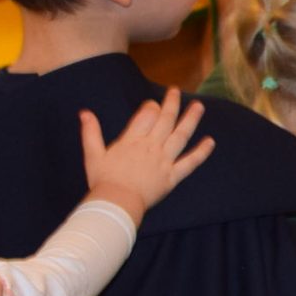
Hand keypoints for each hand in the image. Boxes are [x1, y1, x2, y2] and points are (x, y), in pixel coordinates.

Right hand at [79, 91, 215, 226]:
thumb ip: (90, 132)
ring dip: (191, 119)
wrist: (115, 204)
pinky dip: (201, 152)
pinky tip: (210, 142)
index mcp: (132, 140)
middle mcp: (151, 147)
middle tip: (176, 90)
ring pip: (181, 136)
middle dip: (172, 103)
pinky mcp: (172, 176)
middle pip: (166, 120)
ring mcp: (164, 161)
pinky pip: (190, 162)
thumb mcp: (92, 154)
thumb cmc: (102, 180)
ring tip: (199, 106)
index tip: (154, 103)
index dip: (151, 106)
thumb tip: (84, 112)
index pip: (147, 115)